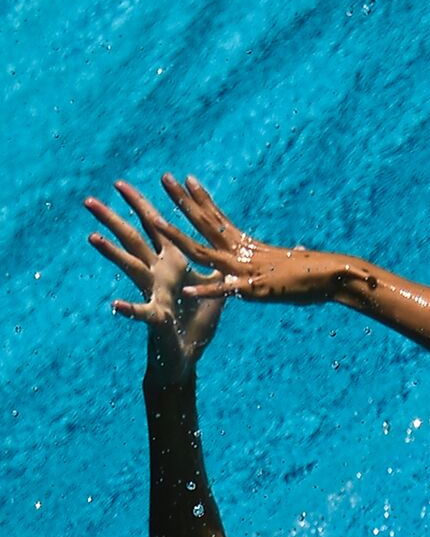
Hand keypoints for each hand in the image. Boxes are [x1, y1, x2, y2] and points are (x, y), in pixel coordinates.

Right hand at [87, 182, 225, 385]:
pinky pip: (142, 313)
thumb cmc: (196, 320)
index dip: (144, 205)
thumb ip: (218, 265)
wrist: (187, 354)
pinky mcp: (155, 318)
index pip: (155, 228)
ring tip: (93, 237)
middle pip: (133, 239)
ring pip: (129, 268)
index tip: (126, 182)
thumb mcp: (213, 287)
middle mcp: (157, 275)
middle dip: (114, 218)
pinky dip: (130, 310)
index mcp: (172, 264)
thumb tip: (231, 245)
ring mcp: (152, 294)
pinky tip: (116, 306)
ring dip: (112, 253)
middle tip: (90, 199)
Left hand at [150, 174, 372, 304]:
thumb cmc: (319, 272)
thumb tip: (298, 252)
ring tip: (157, 221)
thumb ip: (288, 259)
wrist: (337, 277)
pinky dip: (209, 289)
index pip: (218, 217)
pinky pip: (228, 290)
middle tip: (164, 178)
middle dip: (183, 201)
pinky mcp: (256, 290)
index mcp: (250, 246)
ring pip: (206, 251)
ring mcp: (247, 270)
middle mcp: (244, 253)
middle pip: (205, 223)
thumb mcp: (295, 264)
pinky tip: (188, 289)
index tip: (185, 178)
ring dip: (181, 238)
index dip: (200, 198)